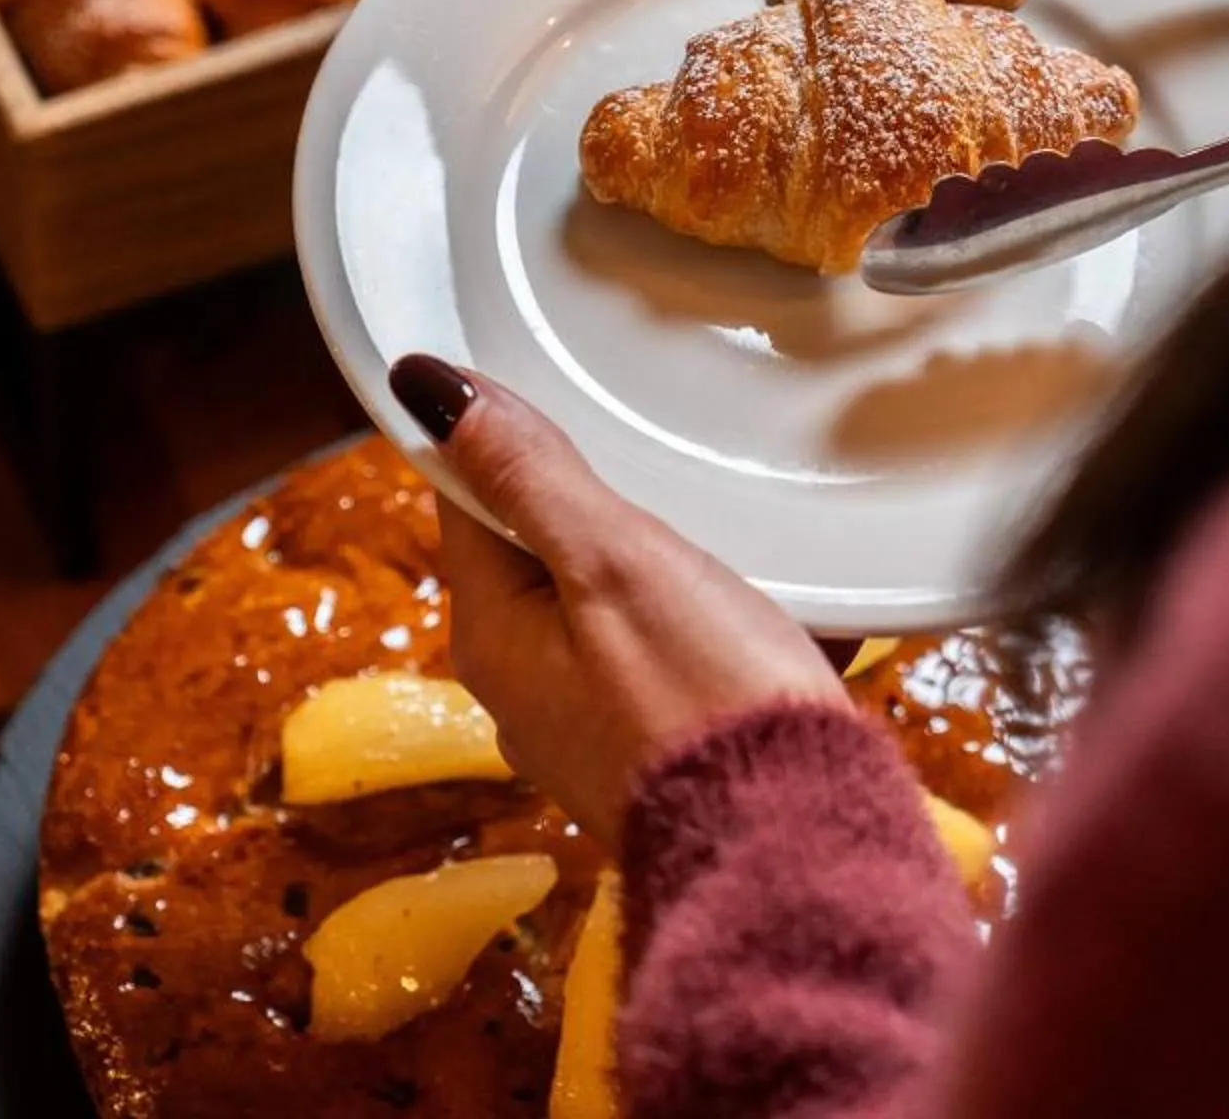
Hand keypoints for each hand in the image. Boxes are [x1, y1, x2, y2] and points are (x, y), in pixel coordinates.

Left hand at [393, 355, 848, 832]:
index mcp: (494, 639)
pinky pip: (675, 657)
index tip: (547, 378)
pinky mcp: (662, 754)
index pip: (465, 502)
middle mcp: (526, 692)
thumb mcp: (615, 563)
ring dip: (665, 562)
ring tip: (731, 525)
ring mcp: (594, 730)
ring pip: (614, 605)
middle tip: (656, 444)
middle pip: (542, 554)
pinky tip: (774, 605)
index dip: (498, 433)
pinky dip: (715, 622)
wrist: (798, 850)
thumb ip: (529, 476)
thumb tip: (430, 392)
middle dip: (598, 501)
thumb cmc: (705, 701)